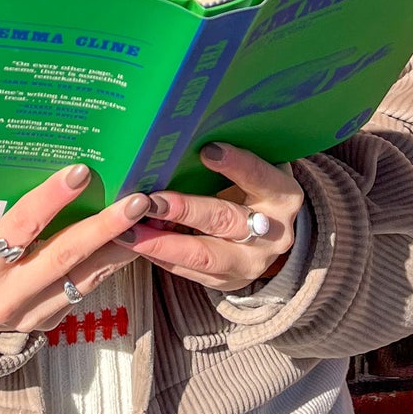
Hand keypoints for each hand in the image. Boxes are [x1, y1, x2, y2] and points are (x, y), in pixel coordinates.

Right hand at [0, 164, 151, 334]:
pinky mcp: (49, 323)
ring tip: (149, 220)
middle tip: (137, 201)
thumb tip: (40, 154)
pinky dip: (110, 264)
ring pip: (83, 279)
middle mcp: (4, 297)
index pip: (19, 227)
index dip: (50, 199)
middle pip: (62, 257)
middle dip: (103, 227)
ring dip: (119, 247)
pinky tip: (132, 241)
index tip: (81, 171)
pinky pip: (85, 290)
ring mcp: (29, 315)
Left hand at [123, 142, 304, 293]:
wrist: (268, 234)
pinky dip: (160, 256)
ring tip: (130, 230)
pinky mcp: (229, 281)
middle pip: (226, 220)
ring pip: (205, 256)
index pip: (260, 178)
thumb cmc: (251, 187)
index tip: (206, 150)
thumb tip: (185, 131)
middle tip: (151, 200)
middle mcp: (273, 233)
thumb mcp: (254, 167)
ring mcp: (251, 262)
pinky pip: (190, 272)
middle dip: (186, 210)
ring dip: (162, 243)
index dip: (236, 164)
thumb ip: (230, 155)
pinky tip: (136, 241)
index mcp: (282, 196)